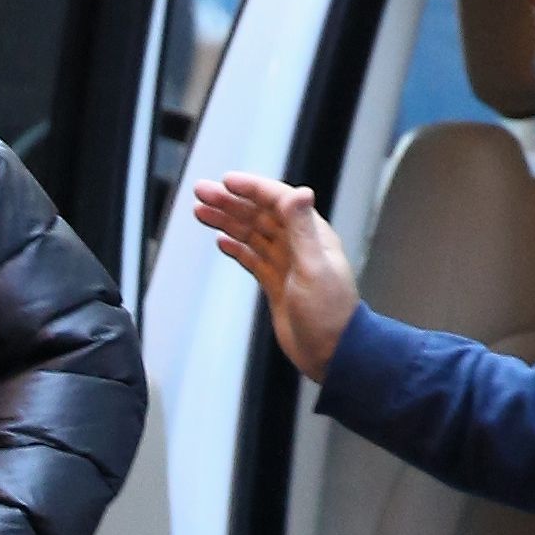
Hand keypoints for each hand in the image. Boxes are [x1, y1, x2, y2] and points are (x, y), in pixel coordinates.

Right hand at [191, 171, 359, 382]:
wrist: (332, 352)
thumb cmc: (330, 314)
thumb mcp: (314, 268)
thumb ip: (303, 229)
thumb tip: (298, 192)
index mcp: (311, 235)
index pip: (278, 201)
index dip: (251, 189)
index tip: (225, 181)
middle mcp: (299, 245)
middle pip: (260, 215)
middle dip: (230, 201)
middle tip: (201, 192)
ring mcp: (287, 264)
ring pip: (252, 234)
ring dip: (227, 221)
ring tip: (201, 212)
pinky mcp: (277, 284)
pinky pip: (253, 258)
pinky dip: (236, 248)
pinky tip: (222, 241)